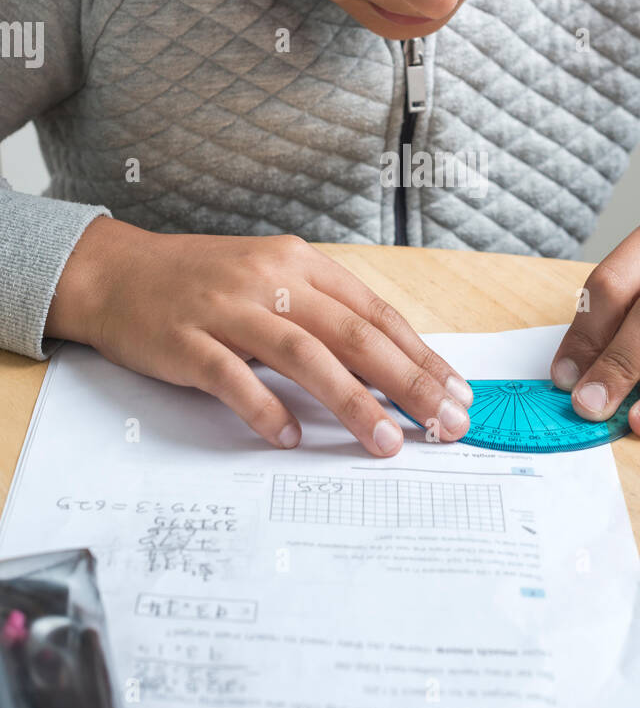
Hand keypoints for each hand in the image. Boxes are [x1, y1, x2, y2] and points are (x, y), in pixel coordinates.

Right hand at [45, 217, 472, 454]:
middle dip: (408, 383)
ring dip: (352, 402)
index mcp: (300, 265)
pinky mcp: (187, 340)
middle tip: (446, 423)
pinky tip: (290, 437)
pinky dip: (265, 408)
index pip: (375, 314)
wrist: (115, 272)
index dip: (421, 355)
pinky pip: (233, 377)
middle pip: (353, 334)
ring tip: (386, 442)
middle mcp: (271, 281)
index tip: (456, 392)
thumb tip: (388, 365)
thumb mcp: (271, 281)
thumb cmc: (204, 283)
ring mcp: (227, 309)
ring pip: (304, 355)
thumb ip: (322, 315)